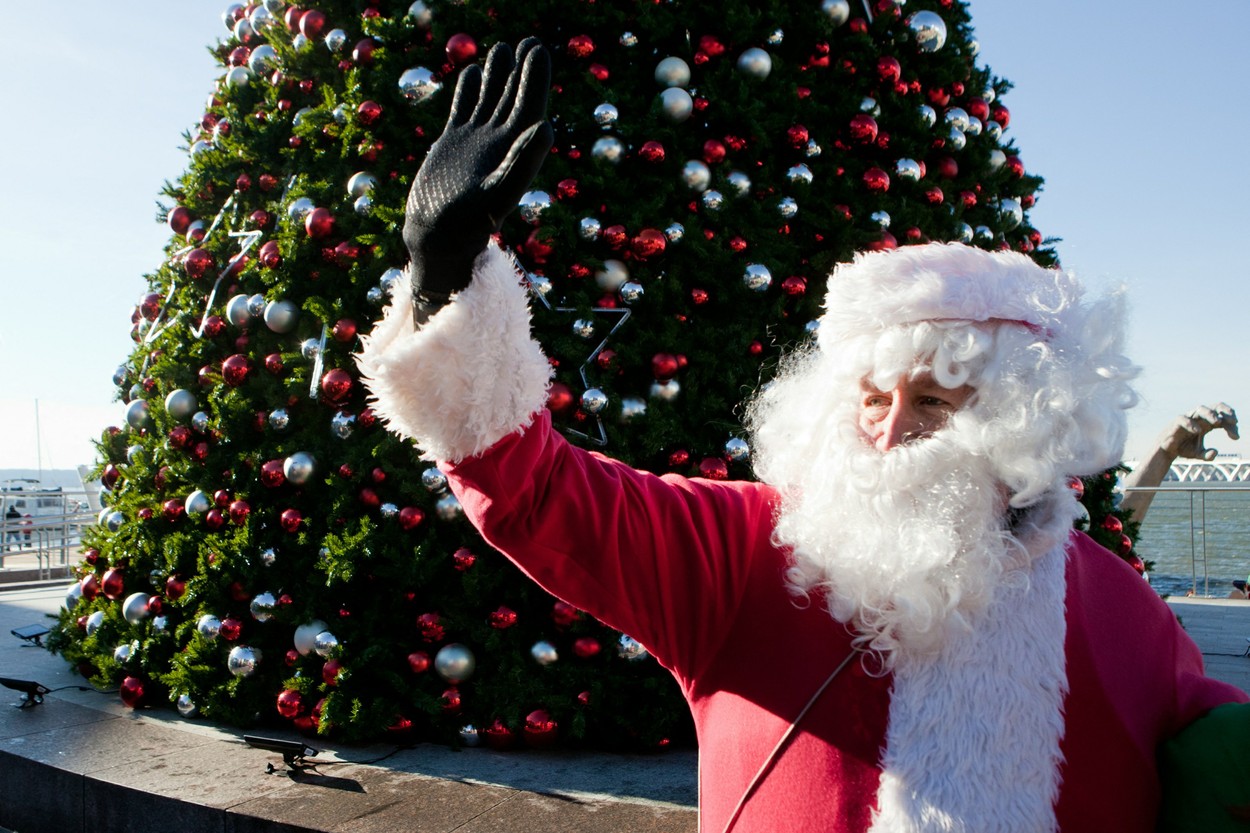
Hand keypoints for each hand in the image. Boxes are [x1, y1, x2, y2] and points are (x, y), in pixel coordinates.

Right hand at [403, 38, 552, 323]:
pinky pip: (463, 111)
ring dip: (496, 75)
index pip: (529, 105)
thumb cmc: (467, 225)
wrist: (436, 239)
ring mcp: (474, 144)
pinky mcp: (452, 146)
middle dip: (521, 70)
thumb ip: (522, 162)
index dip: (535, 77)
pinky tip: (470, 73)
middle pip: (512, 98)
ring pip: (488, 101)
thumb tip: (545, 127)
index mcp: (513, 150)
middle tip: (529, 41)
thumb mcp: (497, 194)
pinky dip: (467, 92)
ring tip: (503, 48)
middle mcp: (497, 144)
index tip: (537, 48)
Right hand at [1160, 403, 1238, 460]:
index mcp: (1206, 423)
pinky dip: (1191, 424)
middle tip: (1234, 421)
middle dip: (1225, 411)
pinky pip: (1183, 419)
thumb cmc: (1183, 449)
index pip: (1222, 418)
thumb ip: (1207, 455)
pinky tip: (1198, 431)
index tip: (1236, 437)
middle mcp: (1199, 418)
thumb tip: (1215, 452)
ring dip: (1210, 414)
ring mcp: (1188, 419)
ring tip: (1218, 421)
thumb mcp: (1198, 454)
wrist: (1165, 451)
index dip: (1231, 425)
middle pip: (1215, 407)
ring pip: (1200, 409)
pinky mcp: (1176, 423)